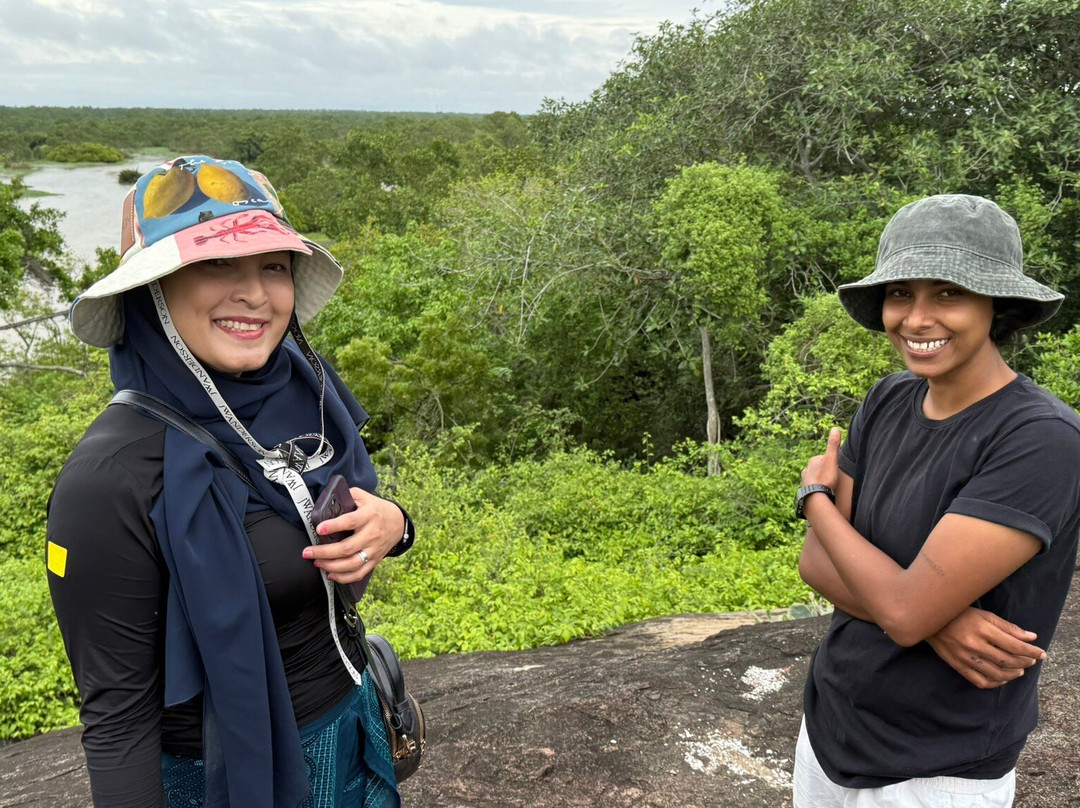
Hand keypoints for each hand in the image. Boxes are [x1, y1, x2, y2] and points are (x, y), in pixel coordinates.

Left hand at [302, 488, 404, 583]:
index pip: (351, 521)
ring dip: (332, 566)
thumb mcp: (364, 496)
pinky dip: (344, 577)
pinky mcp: (374, 560)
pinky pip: (359, 573)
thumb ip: (347, 496)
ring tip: (317, 563)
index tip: (319, 529)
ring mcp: (374, 549)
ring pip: (352, 564)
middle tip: (308, 552)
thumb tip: (326, 501)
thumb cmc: (375, 508)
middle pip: (348, 548)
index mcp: (369, 515)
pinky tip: (331, 574)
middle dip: (325, 552)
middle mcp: (372, 534)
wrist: (398, 522)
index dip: (334, 526)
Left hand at [801, 427, 841, 489]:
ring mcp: (804, 481)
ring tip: (827, 486)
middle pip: (818, 468)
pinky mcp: (805, 492)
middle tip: (833, 478)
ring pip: (814, 478)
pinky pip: (812, 489)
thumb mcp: (832, 460)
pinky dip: (816, 489)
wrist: (815, 498)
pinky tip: (820, 493)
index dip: (831, 462)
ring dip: (820, 481)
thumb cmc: (825, 478)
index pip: (823, 458)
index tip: (836, 467)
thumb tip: (835, 428)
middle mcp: (806, 470)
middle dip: (824, 471)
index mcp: (812, 461)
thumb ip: (833, 445)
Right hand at [926, 607, 1045, 689]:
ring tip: (1020, 670)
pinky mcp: (958, 666)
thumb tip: (1031, 637)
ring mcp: (965, 657)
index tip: (1042, 653)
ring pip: (996, 674)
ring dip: (1012, 674)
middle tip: (1033, 661)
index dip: (1031, 651)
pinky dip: (995, 683)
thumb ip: (1008, 627)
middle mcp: (973, 645)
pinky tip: (1002, 679)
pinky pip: (980, 681)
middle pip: (1007, 660)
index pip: (1014, 645)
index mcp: (981, 629)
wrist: (929, 621)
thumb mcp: (984, 615)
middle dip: (1025, 662)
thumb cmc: (959, 614)